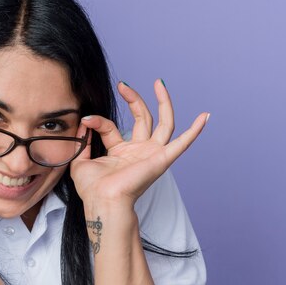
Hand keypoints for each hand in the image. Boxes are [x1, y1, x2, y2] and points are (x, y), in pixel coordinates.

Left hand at [70, 79, 208, 206]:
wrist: (103, 200)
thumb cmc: (92, 189)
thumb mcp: (80, 161)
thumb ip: (83, 140)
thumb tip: (84, 122)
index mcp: (120, 152)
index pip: (111, 127)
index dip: (98, 121)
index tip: (86, 118)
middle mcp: (138, 151)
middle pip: (143, 118)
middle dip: (134, 99)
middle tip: (123, 85)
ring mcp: (152, 154)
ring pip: (164, 124)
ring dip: (163, 102)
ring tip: (158, 83)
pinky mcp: (162, 159)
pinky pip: (182, 144)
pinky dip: (194, 131)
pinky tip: (205, 117)